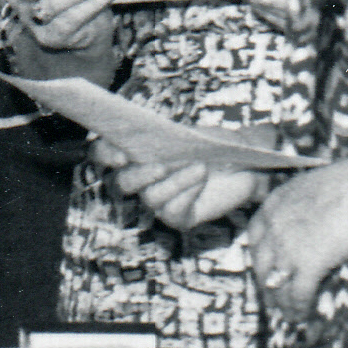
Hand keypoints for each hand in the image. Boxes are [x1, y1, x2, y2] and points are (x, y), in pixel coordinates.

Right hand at [103, 145, 262, 233]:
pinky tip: (201, 181)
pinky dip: (186, 194)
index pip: (102, 154)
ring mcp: (158, 201)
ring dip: (173, 182)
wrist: (244, 164)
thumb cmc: (212, 143)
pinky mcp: (178, 217)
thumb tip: (149, 130)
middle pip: (121, 184)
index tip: (121, 154)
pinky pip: (171, 213)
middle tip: (160, 166)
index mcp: (135, 153)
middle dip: (138, 176)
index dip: (105, 154)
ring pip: (150, 198)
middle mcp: (141, 180)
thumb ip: (168, 132)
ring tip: (199, 167)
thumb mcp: (191, 131)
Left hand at [245, 153, 347, 313]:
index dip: (259, 256)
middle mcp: (274, 228)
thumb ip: (302, 206)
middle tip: (272, 298)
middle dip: (266, 285)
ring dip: (281, 304)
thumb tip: (310, 220)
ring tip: (288, 315)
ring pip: (276, 285)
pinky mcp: (307, 266)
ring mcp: (288, 249)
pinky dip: (299, 308)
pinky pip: (298, 295)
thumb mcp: (312, 187)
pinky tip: (303, 316)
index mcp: (273, 205)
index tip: (265, 267)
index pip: (255, 237)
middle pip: (261, 265)